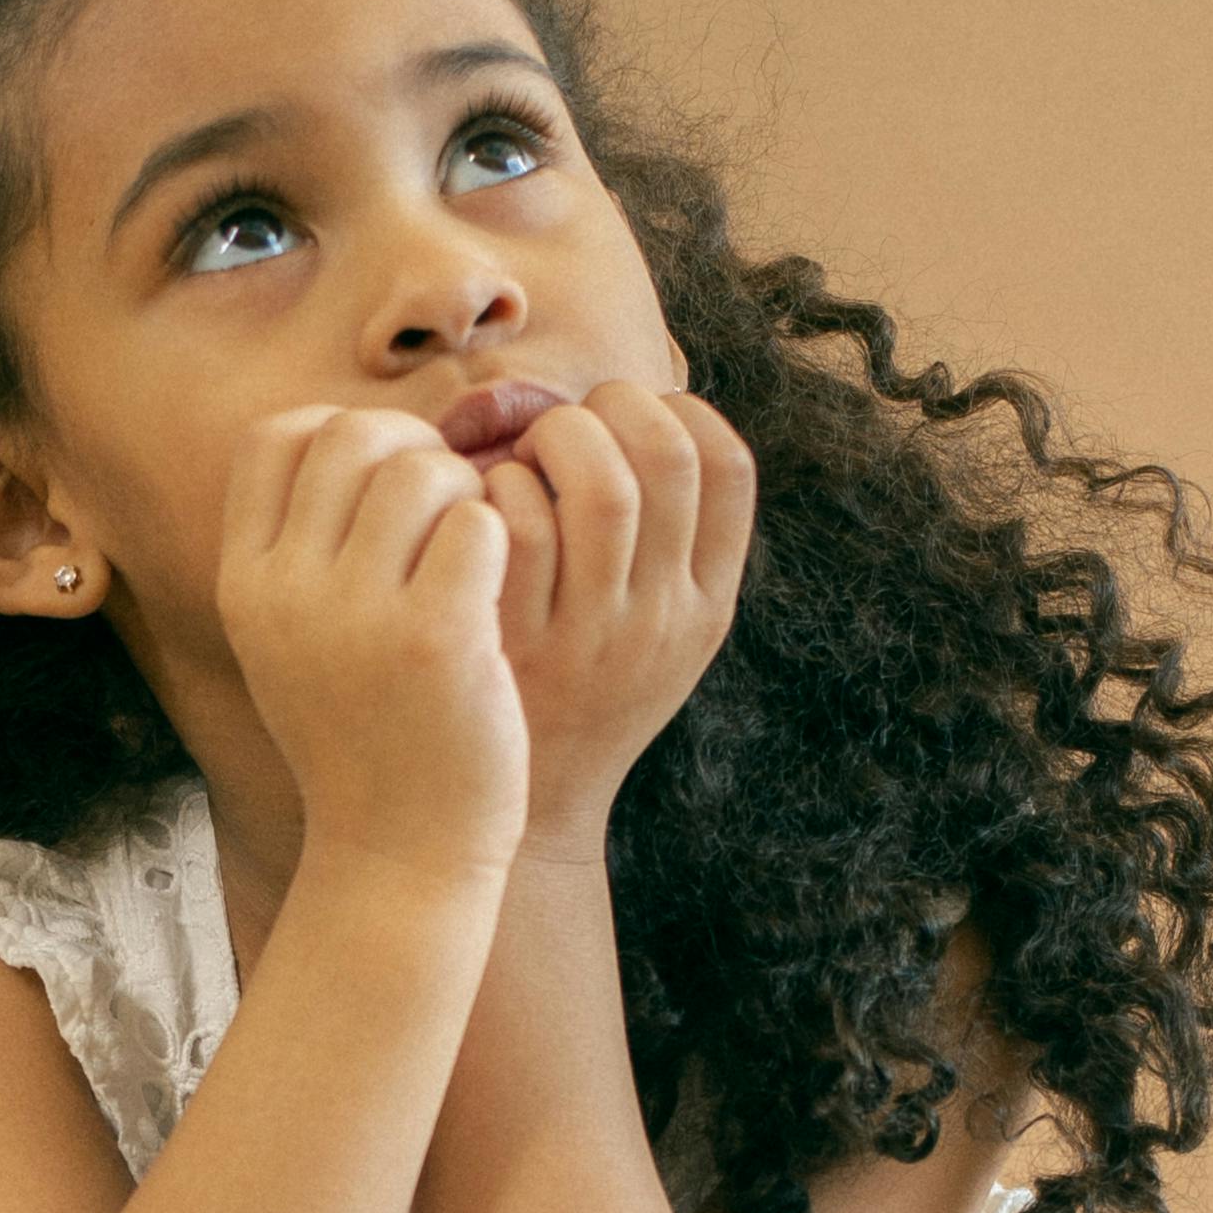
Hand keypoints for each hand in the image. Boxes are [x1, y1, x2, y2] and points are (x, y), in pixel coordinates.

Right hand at [217, 402, 528, 889]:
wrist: (396, 855)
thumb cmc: (364, 736)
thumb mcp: (292, 641)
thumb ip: (305, 547)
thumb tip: (358, 435)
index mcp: (243, 583)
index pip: (276, 435)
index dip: (341, 433)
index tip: (383, 484)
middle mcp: (286, 591)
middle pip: (352, 434)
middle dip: (414, 451)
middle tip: (448, 511)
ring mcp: (357, 615)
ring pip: (423, 468)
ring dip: (467, 492)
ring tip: (475, 553)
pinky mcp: (437, 640)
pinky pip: (480, 522)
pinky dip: (504, 537)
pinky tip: (501, 587)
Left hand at [478, 380, 755, 846]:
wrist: (525, 806)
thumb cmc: (577, 685)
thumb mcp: (652, 626)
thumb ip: (656, 534)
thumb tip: (604, 406)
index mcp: (706, 603)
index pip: (729, 465)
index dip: (678, 411)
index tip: (632, 422)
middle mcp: (660, 618)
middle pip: (665, 457)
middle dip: (612, 407)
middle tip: (570, 426)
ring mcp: (590, 633)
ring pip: (599, 482)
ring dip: (556, 435)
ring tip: (528, 455)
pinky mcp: (517, 642)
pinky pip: (517, 524)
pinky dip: (498, 486)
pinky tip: (483, 503)